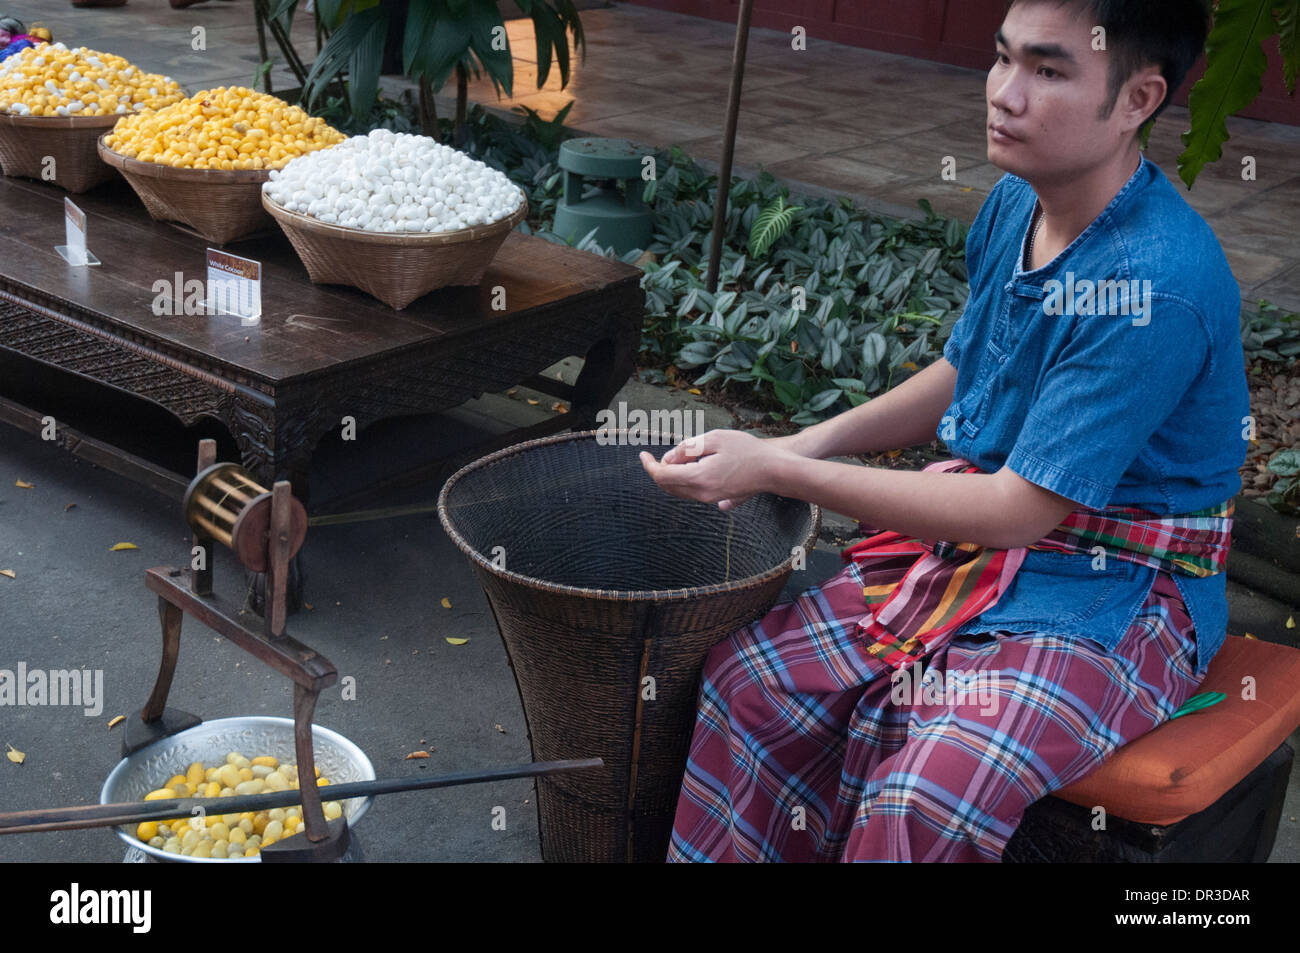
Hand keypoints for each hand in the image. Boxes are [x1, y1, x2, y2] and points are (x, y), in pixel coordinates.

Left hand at [638, 429, 799, 508]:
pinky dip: (684, 479)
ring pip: (679, 490)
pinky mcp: (717, 498)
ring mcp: (709, 499)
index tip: (643, 454)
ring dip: (673, 475)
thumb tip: (669, 459)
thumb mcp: (714, 439)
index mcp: (699, 478)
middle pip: (668, 486)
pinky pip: (691, 492)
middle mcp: (701, 494)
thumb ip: (688, 449)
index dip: (649, 465)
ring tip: (683, 456)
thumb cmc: (747, 451)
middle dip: (660, 470)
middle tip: (663, 453)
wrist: (773, 470)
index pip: (662, 476)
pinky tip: (694, 465)